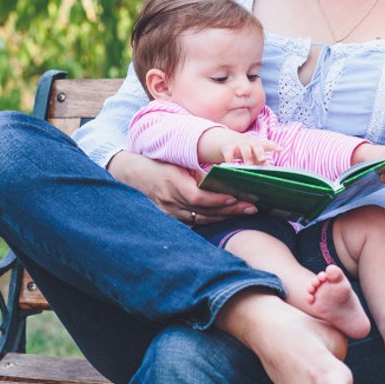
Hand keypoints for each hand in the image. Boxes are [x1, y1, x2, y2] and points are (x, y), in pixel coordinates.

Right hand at [107, 150, 256, 224]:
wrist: (133, 174)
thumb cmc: (159, 163)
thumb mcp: (176, 162)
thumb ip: (195, 171)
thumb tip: (222, 176)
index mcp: (172, 181)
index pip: (197, 196)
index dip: (217, 200)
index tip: (235, 197)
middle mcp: (169, 199)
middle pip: (203, 210)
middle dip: (229, 209)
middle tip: (251, 206)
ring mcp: (168, 211)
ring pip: (200, 218)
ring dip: (224, 216)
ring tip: (245, 211)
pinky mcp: (169, 217)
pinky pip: (193, 222)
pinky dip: (211, 219)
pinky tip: (226, 217)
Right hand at [219, 137, 281, 164]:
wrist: (227, 141)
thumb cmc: (247, 150)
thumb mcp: (255, 156)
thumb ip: (264, 164)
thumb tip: (274, 175)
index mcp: (258, 145)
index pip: (268, 144)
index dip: (274, 146)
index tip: (280, 150)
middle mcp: (250, 143)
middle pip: (257, 146)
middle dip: (260, 152)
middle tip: (263, 159)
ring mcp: (239, 144)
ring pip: (244, 148)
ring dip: (247, 157)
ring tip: (248, 165)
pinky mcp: (228, 147)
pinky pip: (229, 153)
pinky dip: (230, 159)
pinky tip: (231, 166)